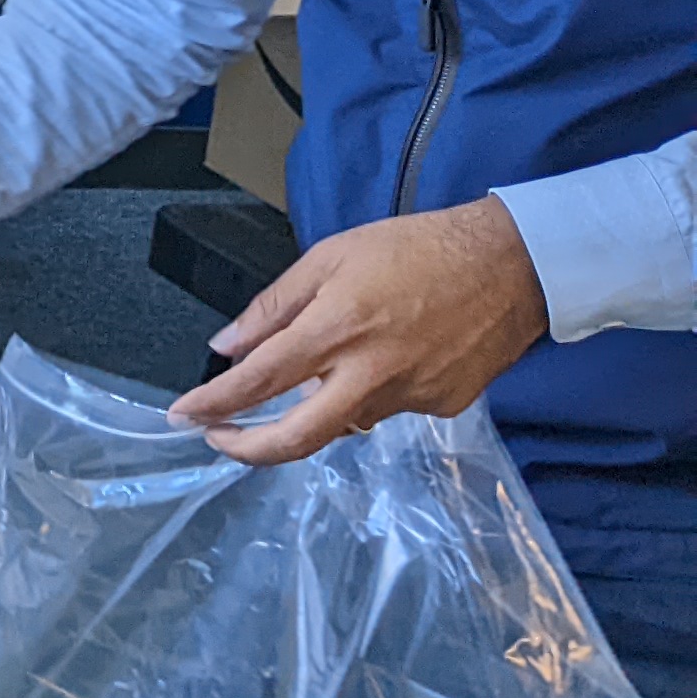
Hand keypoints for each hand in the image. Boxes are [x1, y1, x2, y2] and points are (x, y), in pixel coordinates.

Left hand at [165, 196, 548, 464]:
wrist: (514, 262)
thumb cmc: (418, 248)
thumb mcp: (331, 256)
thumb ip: (274, 305)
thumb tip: (227, 344)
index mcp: (336, 330)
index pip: (258, 381)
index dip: (214, 403)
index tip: (184, 415)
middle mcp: (370, 374)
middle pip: (297, 437)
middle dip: (248, 449)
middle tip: (219, 440)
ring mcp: (410, 396)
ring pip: (345, 420)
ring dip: (319, 405)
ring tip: (330, 362)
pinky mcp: (443, 406)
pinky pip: (388, 409)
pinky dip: (370, 392)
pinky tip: (389, 355)